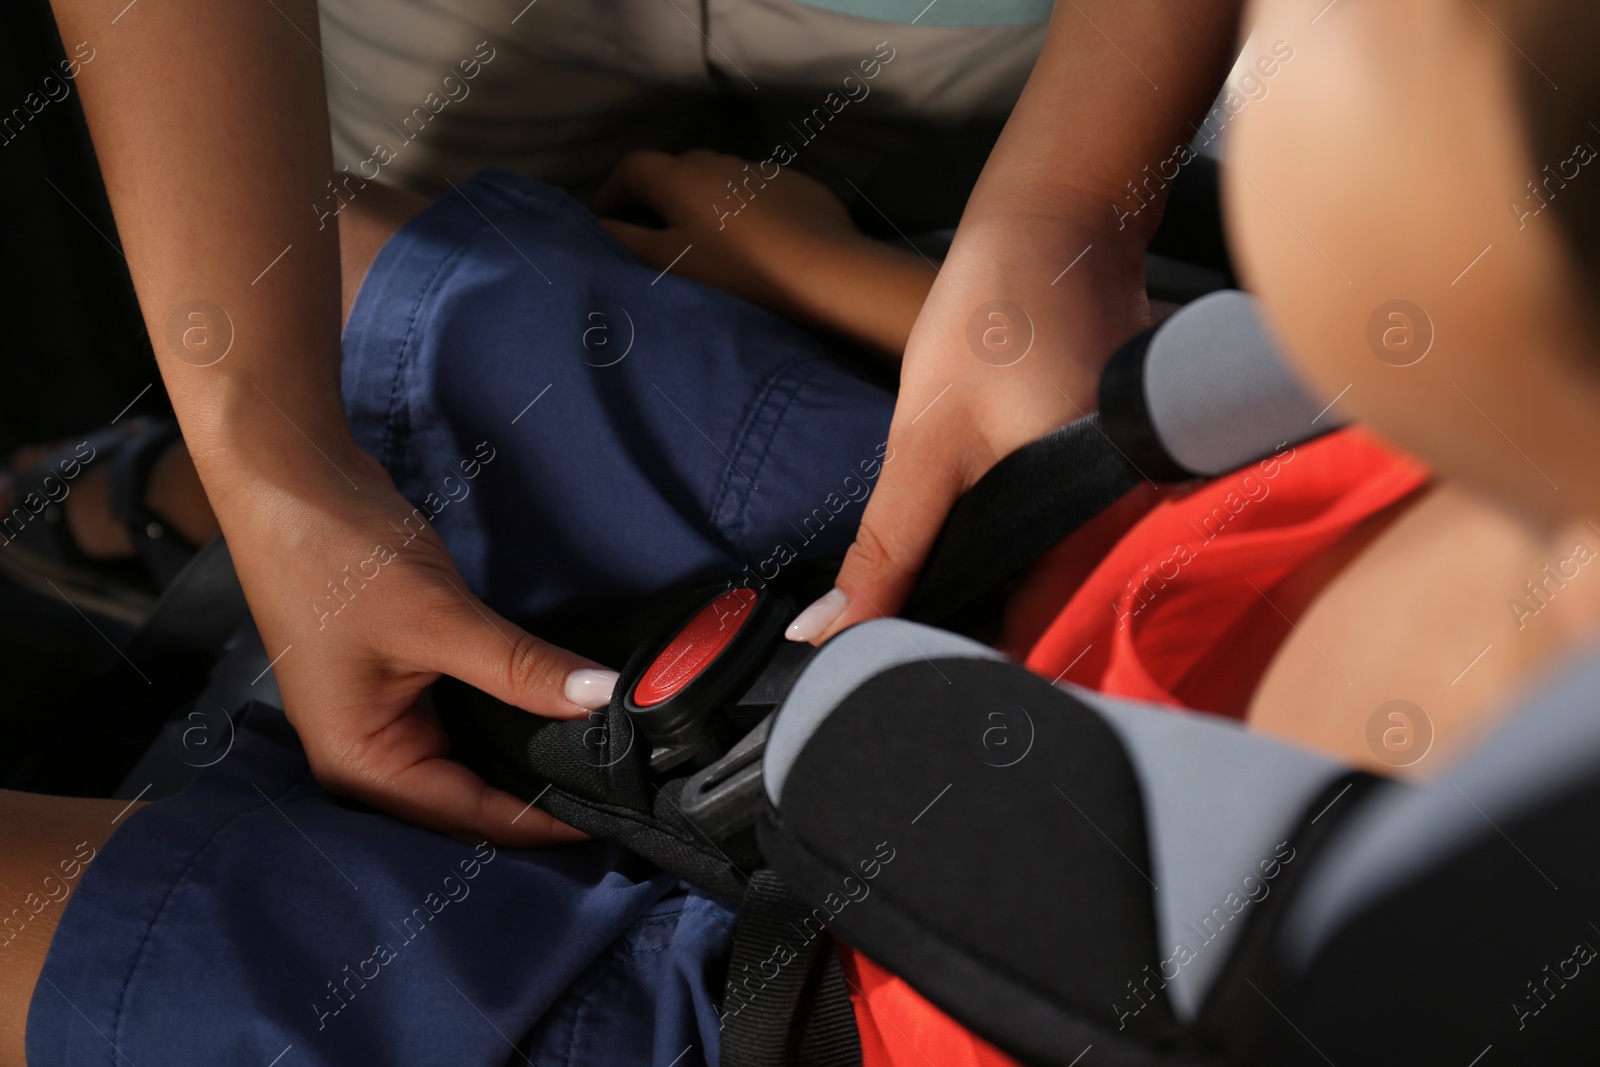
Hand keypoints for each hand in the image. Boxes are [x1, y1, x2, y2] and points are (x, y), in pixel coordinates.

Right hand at [224, 448, 614, 846]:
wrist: (291, 479)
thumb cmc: (333, 553)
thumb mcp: (439, 618)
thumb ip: (522, 667)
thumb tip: (601, 696)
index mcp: (358, 764)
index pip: (469, 816)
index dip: (543, 821)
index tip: (614, 814)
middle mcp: (365, 758)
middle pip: (470, 802)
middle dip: (537, 796)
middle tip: (618, 785)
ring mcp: (381, 721)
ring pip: (472, 763)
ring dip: (526, 758)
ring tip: (599, 757)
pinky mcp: (400, 686)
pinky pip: (465, 722)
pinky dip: (508, 720)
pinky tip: (556, 713)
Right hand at [596, 149, 860, 309]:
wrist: (823, 270)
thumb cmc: (736, 271)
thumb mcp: (668, 264)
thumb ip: (626, 241)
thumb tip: (596, 226)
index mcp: (679, 177)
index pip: (631, 167)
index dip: (613, 191)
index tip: (607, 217)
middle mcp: (717, 162)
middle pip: (676, 168)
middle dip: (658, 193)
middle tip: (654, 229)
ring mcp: (761, 170)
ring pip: (719, 176)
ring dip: (703, 197)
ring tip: (705, 235)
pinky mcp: (797, 185)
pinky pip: (757, 189)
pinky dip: (743, 206)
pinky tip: (755, 237)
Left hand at [783, 217, 1153, 642]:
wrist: (1057, 227)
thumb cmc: (995, 317)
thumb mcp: (924, 442)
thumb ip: (887, 548)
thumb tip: (829, 631)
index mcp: (1099, 525)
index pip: (1037, 640)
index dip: (972, 665)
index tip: (912, 685)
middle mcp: (1136, 525)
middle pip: (1053, 621)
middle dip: (980, 638)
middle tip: (907, 648)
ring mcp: (1135, 502)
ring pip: (1058, 585)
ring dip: (998, 598)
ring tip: (931, 606)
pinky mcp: (1120, 480)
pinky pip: (1067, 544)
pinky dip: (1020, 555)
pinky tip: (976, 550)